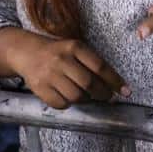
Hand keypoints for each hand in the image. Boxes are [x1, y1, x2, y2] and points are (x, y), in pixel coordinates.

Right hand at [0, 28, 124, 109]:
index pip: (100, 66)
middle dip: (103, 94)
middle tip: (108, 97)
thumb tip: (113, 86)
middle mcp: (62, 60)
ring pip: (76, 96)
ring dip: (86, 100)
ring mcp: (49, 74)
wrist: (26, 52)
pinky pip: (60, 103)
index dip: (115, 81)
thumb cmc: (58, 52)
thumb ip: (91, 63)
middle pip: (89, 83)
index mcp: (75, 47)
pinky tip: (68, 97)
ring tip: (86, 96)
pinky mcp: (39, 88)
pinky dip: (68, 104)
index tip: (125, 91)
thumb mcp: (75, 49)